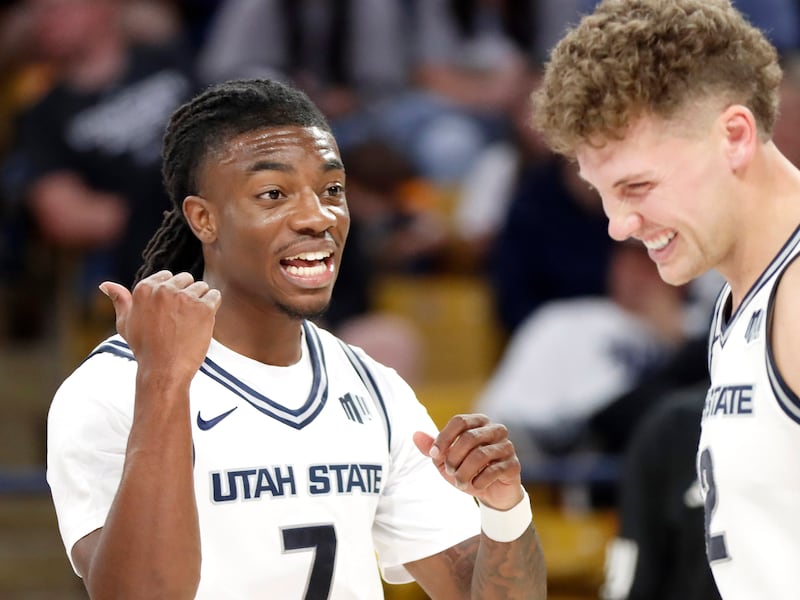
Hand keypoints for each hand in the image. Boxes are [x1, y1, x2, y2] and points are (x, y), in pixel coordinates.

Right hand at [99, 270, 221, 384]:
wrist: (164, 371)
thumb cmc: (145, 349)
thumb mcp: (125, 323)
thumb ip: (119, 300)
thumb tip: (105, 284)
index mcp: (144, 288)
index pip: (167, 276)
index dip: (171, 294)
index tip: (169, 312)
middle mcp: (164, 289)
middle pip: (186, 279)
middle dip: (187, 295)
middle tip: (180, 319)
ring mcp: (185, 298)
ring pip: (202, 287)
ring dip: (201, 302)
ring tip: (190, 323)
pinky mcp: (203, 307)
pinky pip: (215, 296)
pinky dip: (213, 307)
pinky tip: (203, 322)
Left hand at [413, 414, 523, 509]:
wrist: (491, 492)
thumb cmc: (467, 470)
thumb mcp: (445, 460)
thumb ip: (431, 448)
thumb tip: (415, 434)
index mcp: (479, 422)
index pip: (459, 421)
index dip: (444, 438)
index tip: (434, 455)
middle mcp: (496, 430)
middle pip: (469, 437)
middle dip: (454, 458)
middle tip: (449, 471)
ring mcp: (507, 446)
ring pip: (480, 455)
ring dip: (464, 473)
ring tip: (459, 482)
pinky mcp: (514, 465)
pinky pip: (493, 471)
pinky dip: (478, 482)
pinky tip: (475, 486)